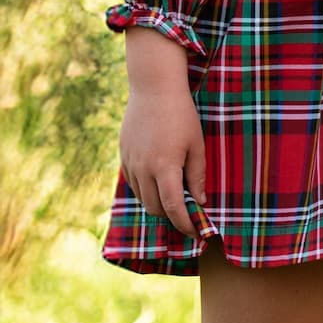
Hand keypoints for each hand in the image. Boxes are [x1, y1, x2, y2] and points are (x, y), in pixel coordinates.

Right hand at [119, 32, 206, 237]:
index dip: (185, 224)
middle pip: (155, 208)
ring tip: (175, 201)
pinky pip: (133, 184)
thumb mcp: (197, 145)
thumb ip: (197, 175)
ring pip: (142, 198)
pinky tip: (158, 185)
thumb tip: (199, 202)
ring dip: (158, 204)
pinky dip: (145, 191)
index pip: (174, 208)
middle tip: (188, 216)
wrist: (154, 90)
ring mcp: (130, 163)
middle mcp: (144, 169)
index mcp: (165, 167)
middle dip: (172, 217)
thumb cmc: (182, 116)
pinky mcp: (123, 156)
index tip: (195, 232)